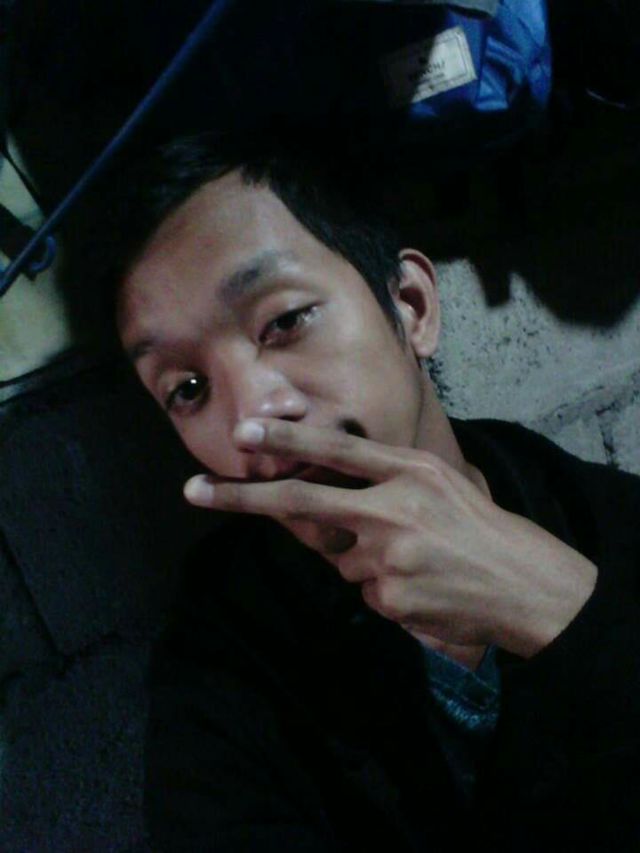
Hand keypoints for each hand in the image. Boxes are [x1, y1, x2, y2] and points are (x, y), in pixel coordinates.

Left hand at [184, 419, 596, 657]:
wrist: (524, 584)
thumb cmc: (482, 526)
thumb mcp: (441, 482)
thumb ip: (386, 479)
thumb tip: (329, 491)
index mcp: (409, 471)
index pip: (336, 449)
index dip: (287, 438)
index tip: (243, 430)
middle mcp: (392, 509)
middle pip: (303, 502)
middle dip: (242, 497)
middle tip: (192, 490)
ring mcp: (387, 558)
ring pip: (338, 558)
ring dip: (358, 558)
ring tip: (412, 559)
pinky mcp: (388, 599)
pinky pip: (363, 592)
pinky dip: (380, 589)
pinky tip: (418, 587)